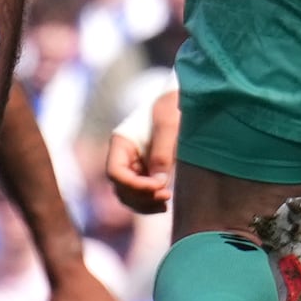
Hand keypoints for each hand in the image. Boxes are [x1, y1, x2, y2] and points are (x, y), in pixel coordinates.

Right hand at [103, 82, 179, 216]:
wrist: (184, 98)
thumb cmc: (173, 105)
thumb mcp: (169, 124)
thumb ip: (162, 153)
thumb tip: (158, 183)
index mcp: (121, 142)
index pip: (115, 172)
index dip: (133, 185)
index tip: (158, 186)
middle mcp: (123, 156)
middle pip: (120, 187)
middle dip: (140, 196)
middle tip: (165, 196)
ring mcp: (135, 165)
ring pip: (129, 194)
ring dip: (144, 203)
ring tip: (165, 202)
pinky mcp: (149, 170)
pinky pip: (142, 193)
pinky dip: (150, 201)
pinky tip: (165, 201)